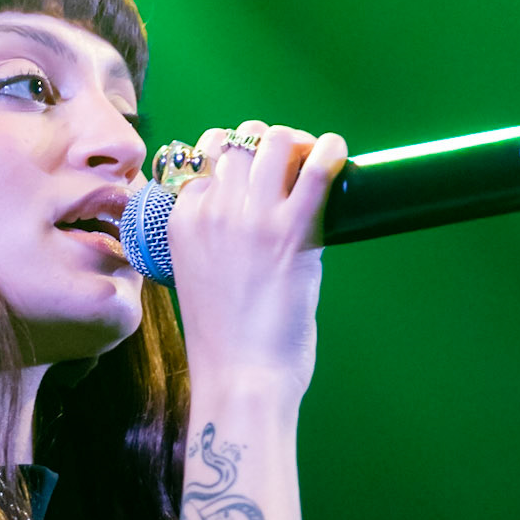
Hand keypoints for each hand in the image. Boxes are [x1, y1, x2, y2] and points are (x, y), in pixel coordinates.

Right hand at [167, 122, 347, 396]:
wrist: (241, 378)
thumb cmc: (224, 344)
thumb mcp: (197, 280)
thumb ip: (213, 246)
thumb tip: (249, 227)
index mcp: (182, 223)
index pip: (203, 166)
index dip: (231, 166)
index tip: (253, 179)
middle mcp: (213, 212)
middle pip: (238, 143)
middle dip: (264, 144)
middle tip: (287, 163)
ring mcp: (253, 219)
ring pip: (273, 141)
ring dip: (296, 143)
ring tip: (311, 159)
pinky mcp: (293, 233)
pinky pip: (316, 168)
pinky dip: (330, 150)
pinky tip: (338, 153)